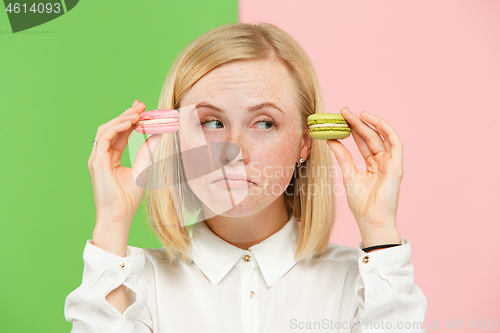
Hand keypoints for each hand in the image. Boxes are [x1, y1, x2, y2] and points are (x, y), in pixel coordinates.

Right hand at [88, 100, 162, 226]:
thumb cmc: (128, 198)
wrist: (119, 216)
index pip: (120, 133)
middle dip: (127, 114)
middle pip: (112, 128)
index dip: (130, 120)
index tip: (143, 109)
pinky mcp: (96, 162)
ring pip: (106, 130)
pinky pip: (104, 138)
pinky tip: (129, 123)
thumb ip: (147, 151)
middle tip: (141, 105)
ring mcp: (97, 158)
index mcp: (111, 157)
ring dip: (122, 118)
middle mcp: (102, 155)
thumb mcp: (142, 169)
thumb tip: (159, 134)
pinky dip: (116, 128)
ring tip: (137, 112)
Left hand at [327, 107, 402, 245]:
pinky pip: (396, 143)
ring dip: (370, 123)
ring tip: (357, 113)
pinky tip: (376, 121)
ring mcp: (391, 163)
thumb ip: (342, 156)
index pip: (362, 142)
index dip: (352, 129)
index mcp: (372, 164)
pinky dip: (388, 131)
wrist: (370, 219)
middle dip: (357, 123)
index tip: (339, 118)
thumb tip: (330, 139)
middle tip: (343, 111)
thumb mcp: (348, 174)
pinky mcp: (397, 166)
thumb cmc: (361, 202)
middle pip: (370, 137)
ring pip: (382, 137)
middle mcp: (382, 161)